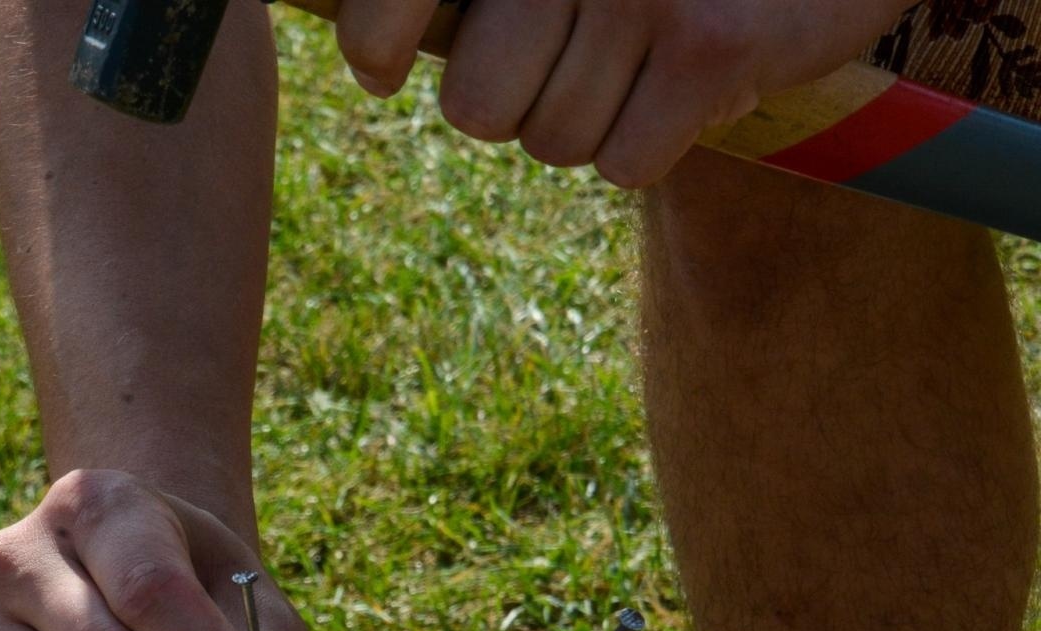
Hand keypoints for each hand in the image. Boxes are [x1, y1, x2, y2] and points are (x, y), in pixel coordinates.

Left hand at [336, 0, 916, 186]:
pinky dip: (655, 143)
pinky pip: (624, 164)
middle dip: (521, 103)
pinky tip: (690, 83)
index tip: (379, 67)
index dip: (373, 43)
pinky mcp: (706, 47)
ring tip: (646, 58)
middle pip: (477, 107)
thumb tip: (375, 53)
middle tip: (575, 59)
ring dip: (598, 122)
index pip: (391, 1)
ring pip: (553, 142)